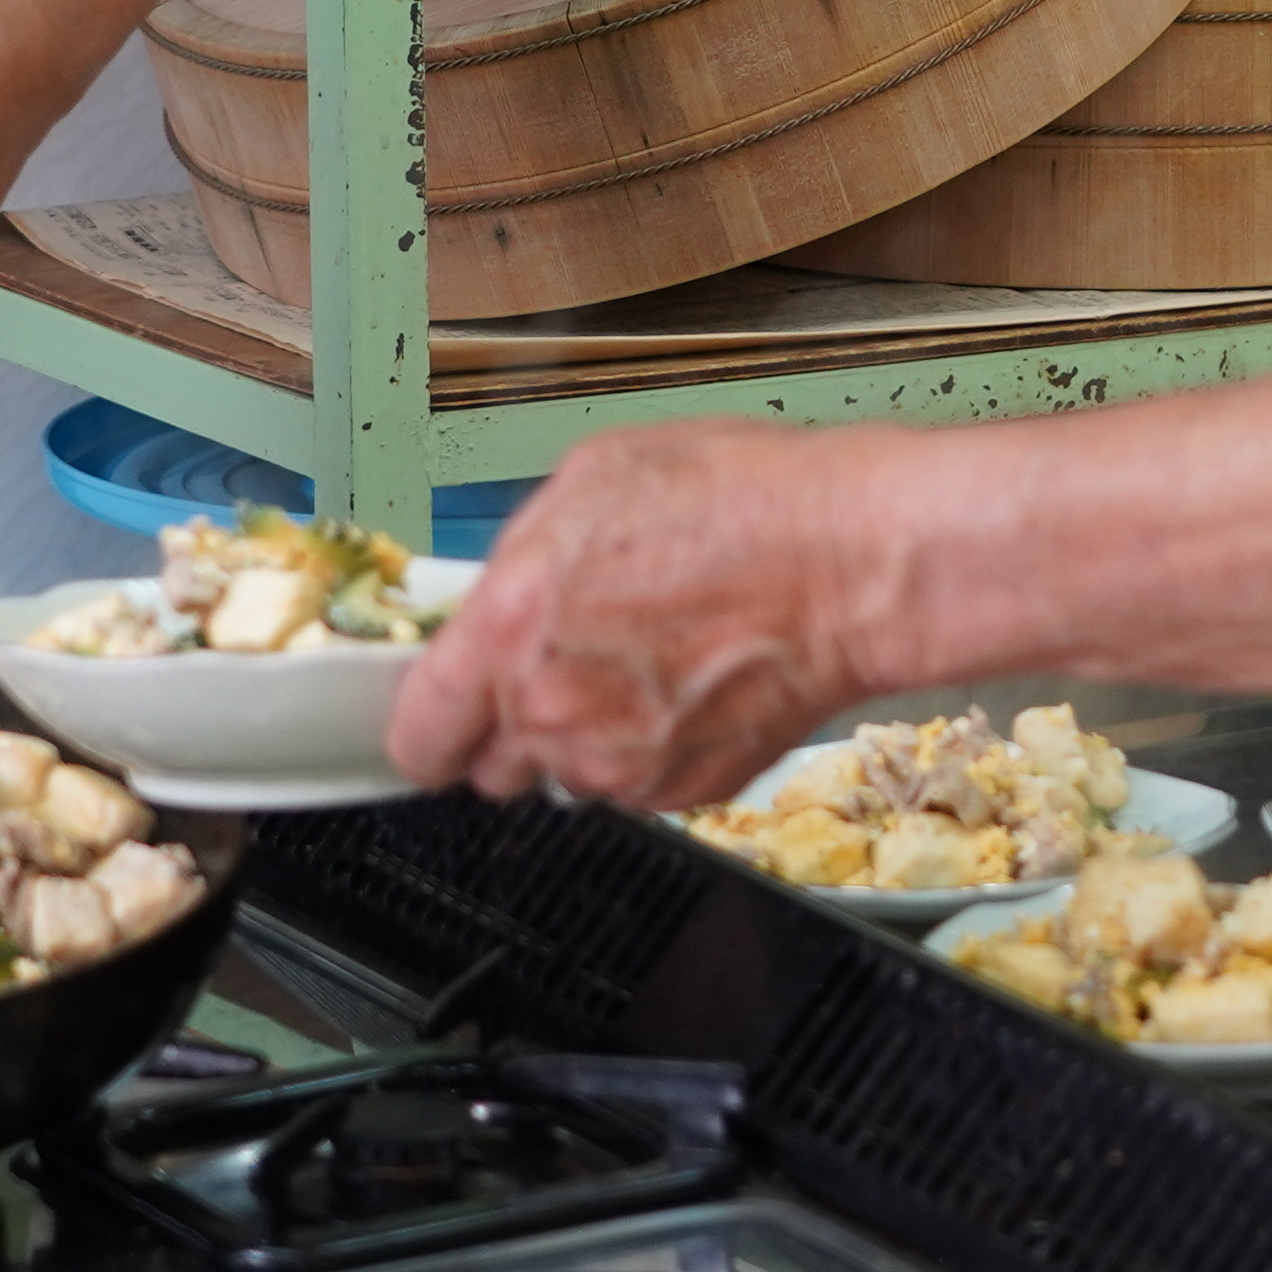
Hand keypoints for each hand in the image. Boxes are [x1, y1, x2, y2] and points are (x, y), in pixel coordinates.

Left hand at [389, 420, 907, 805]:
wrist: (854, 564)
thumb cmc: (744, 504)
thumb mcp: (595, 479)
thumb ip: (521, 556)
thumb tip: (500, 593)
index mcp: (511, 629)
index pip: (418, 731)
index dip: (426, 723)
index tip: (438, 712)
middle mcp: (553, 711)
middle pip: (489, 767)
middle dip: (513, 722)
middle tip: (566, 663)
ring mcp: (619, 764)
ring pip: (568, 775)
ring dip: (588, 735)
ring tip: (649, 660)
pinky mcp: (682, 793)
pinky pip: (636, 784)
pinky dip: (651, 748)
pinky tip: (689, 682)